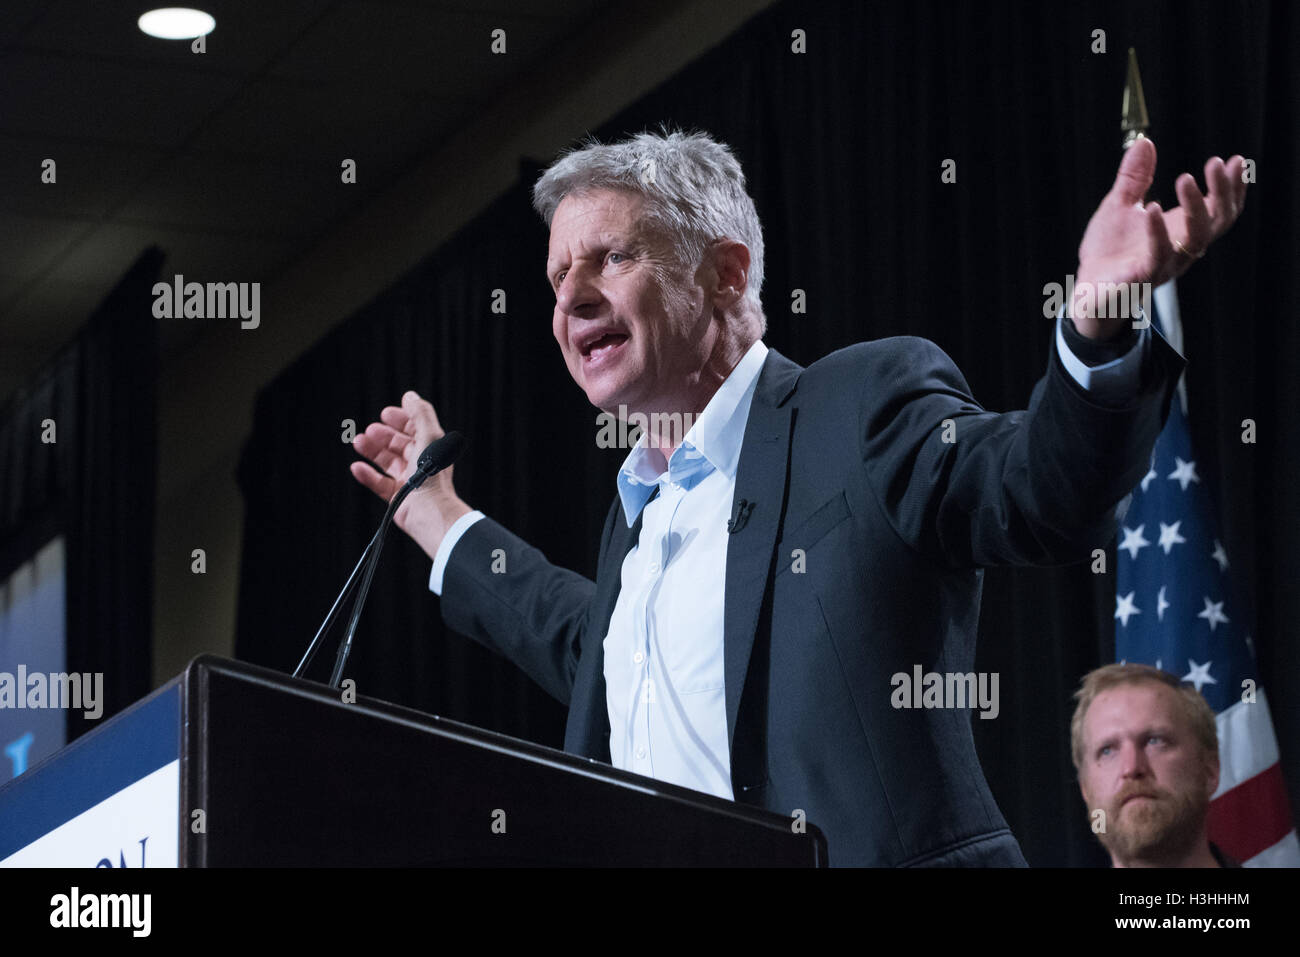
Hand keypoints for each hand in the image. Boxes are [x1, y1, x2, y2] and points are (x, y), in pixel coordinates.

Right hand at [350, 390, 470, 559]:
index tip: (385, 413)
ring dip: (372, 451)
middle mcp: (421, 465)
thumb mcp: (430, 436)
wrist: (430, 510)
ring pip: (387, 463)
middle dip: (383, 436)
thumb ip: (420, 414)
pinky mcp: (398, 498)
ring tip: (358, 442)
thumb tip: (409, 396)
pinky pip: (379, 484)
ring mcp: (409, 481)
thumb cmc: (433, 474)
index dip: (401, 420)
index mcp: (432, 450)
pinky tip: (356, 467)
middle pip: (399, 446)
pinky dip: (367, 475)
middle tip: (369, 430)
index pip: (415, 430)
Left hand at [1073, 138, 1247, 337]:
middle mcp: (1181, 249)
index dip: (1233, 187)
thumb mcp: (1120, 205)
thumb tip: (1145, 142)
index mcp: (1182, 230)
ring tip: (1185, 178)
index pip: (1220, 209)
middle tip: (1216, 163)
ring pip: (1195, 239)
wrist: (1086, 289)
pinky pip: (1157, 255)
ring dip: (1195, 207)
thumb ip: (1135, 177)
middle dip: (1223, 191)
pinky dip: (1158, 230)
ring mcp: (1165, 264)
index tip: (1237, 160)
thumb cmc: (1108, 251)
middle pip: (1218, 221)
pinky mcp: (1143, 277)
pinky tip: (1153, 207)